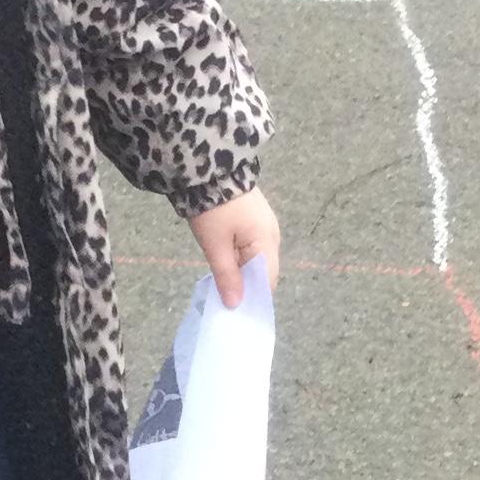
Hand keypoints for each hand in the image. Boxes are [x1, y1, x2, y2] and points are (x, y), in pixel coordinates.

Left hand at [189, 187, 281, 310]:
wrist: (207, 169)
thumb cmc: (213, 210)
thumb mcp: (216, 246)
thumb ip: (227, 276)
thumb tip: (236, 305)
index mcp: (267, 242)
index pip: (268, 281)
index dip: (253, 297)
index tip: (235, 310)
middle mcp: (272, 235)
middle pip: (264, 271)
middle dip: (247, 285)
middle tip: (225, 298)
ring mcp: (264, 225)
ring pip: (256, 259)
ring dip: (242, 271)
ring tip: (223, 282)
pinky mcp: (254, 219)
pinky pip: (252, 246)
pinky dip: (240, 257)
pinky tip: (225, 261)